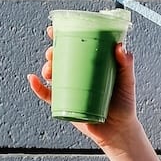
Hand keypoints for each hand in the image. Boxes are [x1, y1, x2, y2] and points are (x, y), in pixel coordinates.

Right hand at [27, 24, 138, 149]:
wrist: (119, 131)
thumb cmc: (124, 104)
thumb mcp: (127, 81)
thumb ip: (126, 64)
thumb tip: (120, 47)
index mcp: (90, 65)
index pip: (75, 47)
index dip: (62, 36)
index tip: (53, 29)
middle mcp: (78, 75)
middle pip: (60, 59)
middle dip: (52, 52)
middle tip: (53, 52)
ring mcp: (70, 89)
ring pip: (52, 75)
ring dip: (45, 68)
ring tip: (49, 69)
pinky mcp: (65, 105)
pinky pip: (47, 95)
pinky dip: (38, 87)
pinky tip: (33, 79)